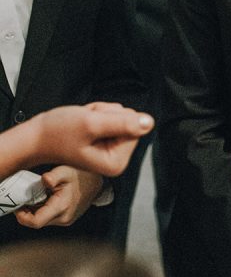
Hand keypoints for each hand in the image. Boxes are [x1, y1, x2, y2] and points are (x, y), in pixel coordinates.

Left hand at [15, 166, 102, 228]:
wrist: (97, 182)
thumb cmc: (80, 174)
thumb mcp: (65, 170)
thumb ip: (54, 176)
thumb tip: (45, 180)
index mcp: (61, 207)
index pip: (35, 222)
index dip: (22, 216)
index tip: (18, 205)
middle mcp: (64, 218)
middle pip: (37, 221)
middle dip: (28, 211)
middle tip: (27, 196)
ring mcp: (66, 220)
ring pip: (42, 220)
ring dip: (36, 210)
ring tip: (40, 194)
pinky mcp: (66, 219)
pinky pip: (49, 218)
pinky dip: (43, 210)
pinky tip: (47, 198)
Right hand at [18, 103, 153, 174]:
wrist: (35, 137)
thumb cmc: (58, 132)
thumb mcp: (92, 123)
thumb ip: (122, 123)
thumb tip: (149, 122)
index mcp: (116, 162)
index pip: (134, 128)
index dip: (112, 118)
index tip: (91, 125)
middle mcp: (116, 160)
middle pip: (128, 122)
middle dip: (105, 115)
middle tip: (84, 123)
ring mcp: (110, 151)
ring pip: (118, 117)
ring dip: (99, 113)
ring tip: (80, 123)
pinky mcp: (103, 142)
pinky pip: (109, 118)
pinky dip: (95, 114)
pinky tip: (81, 122)